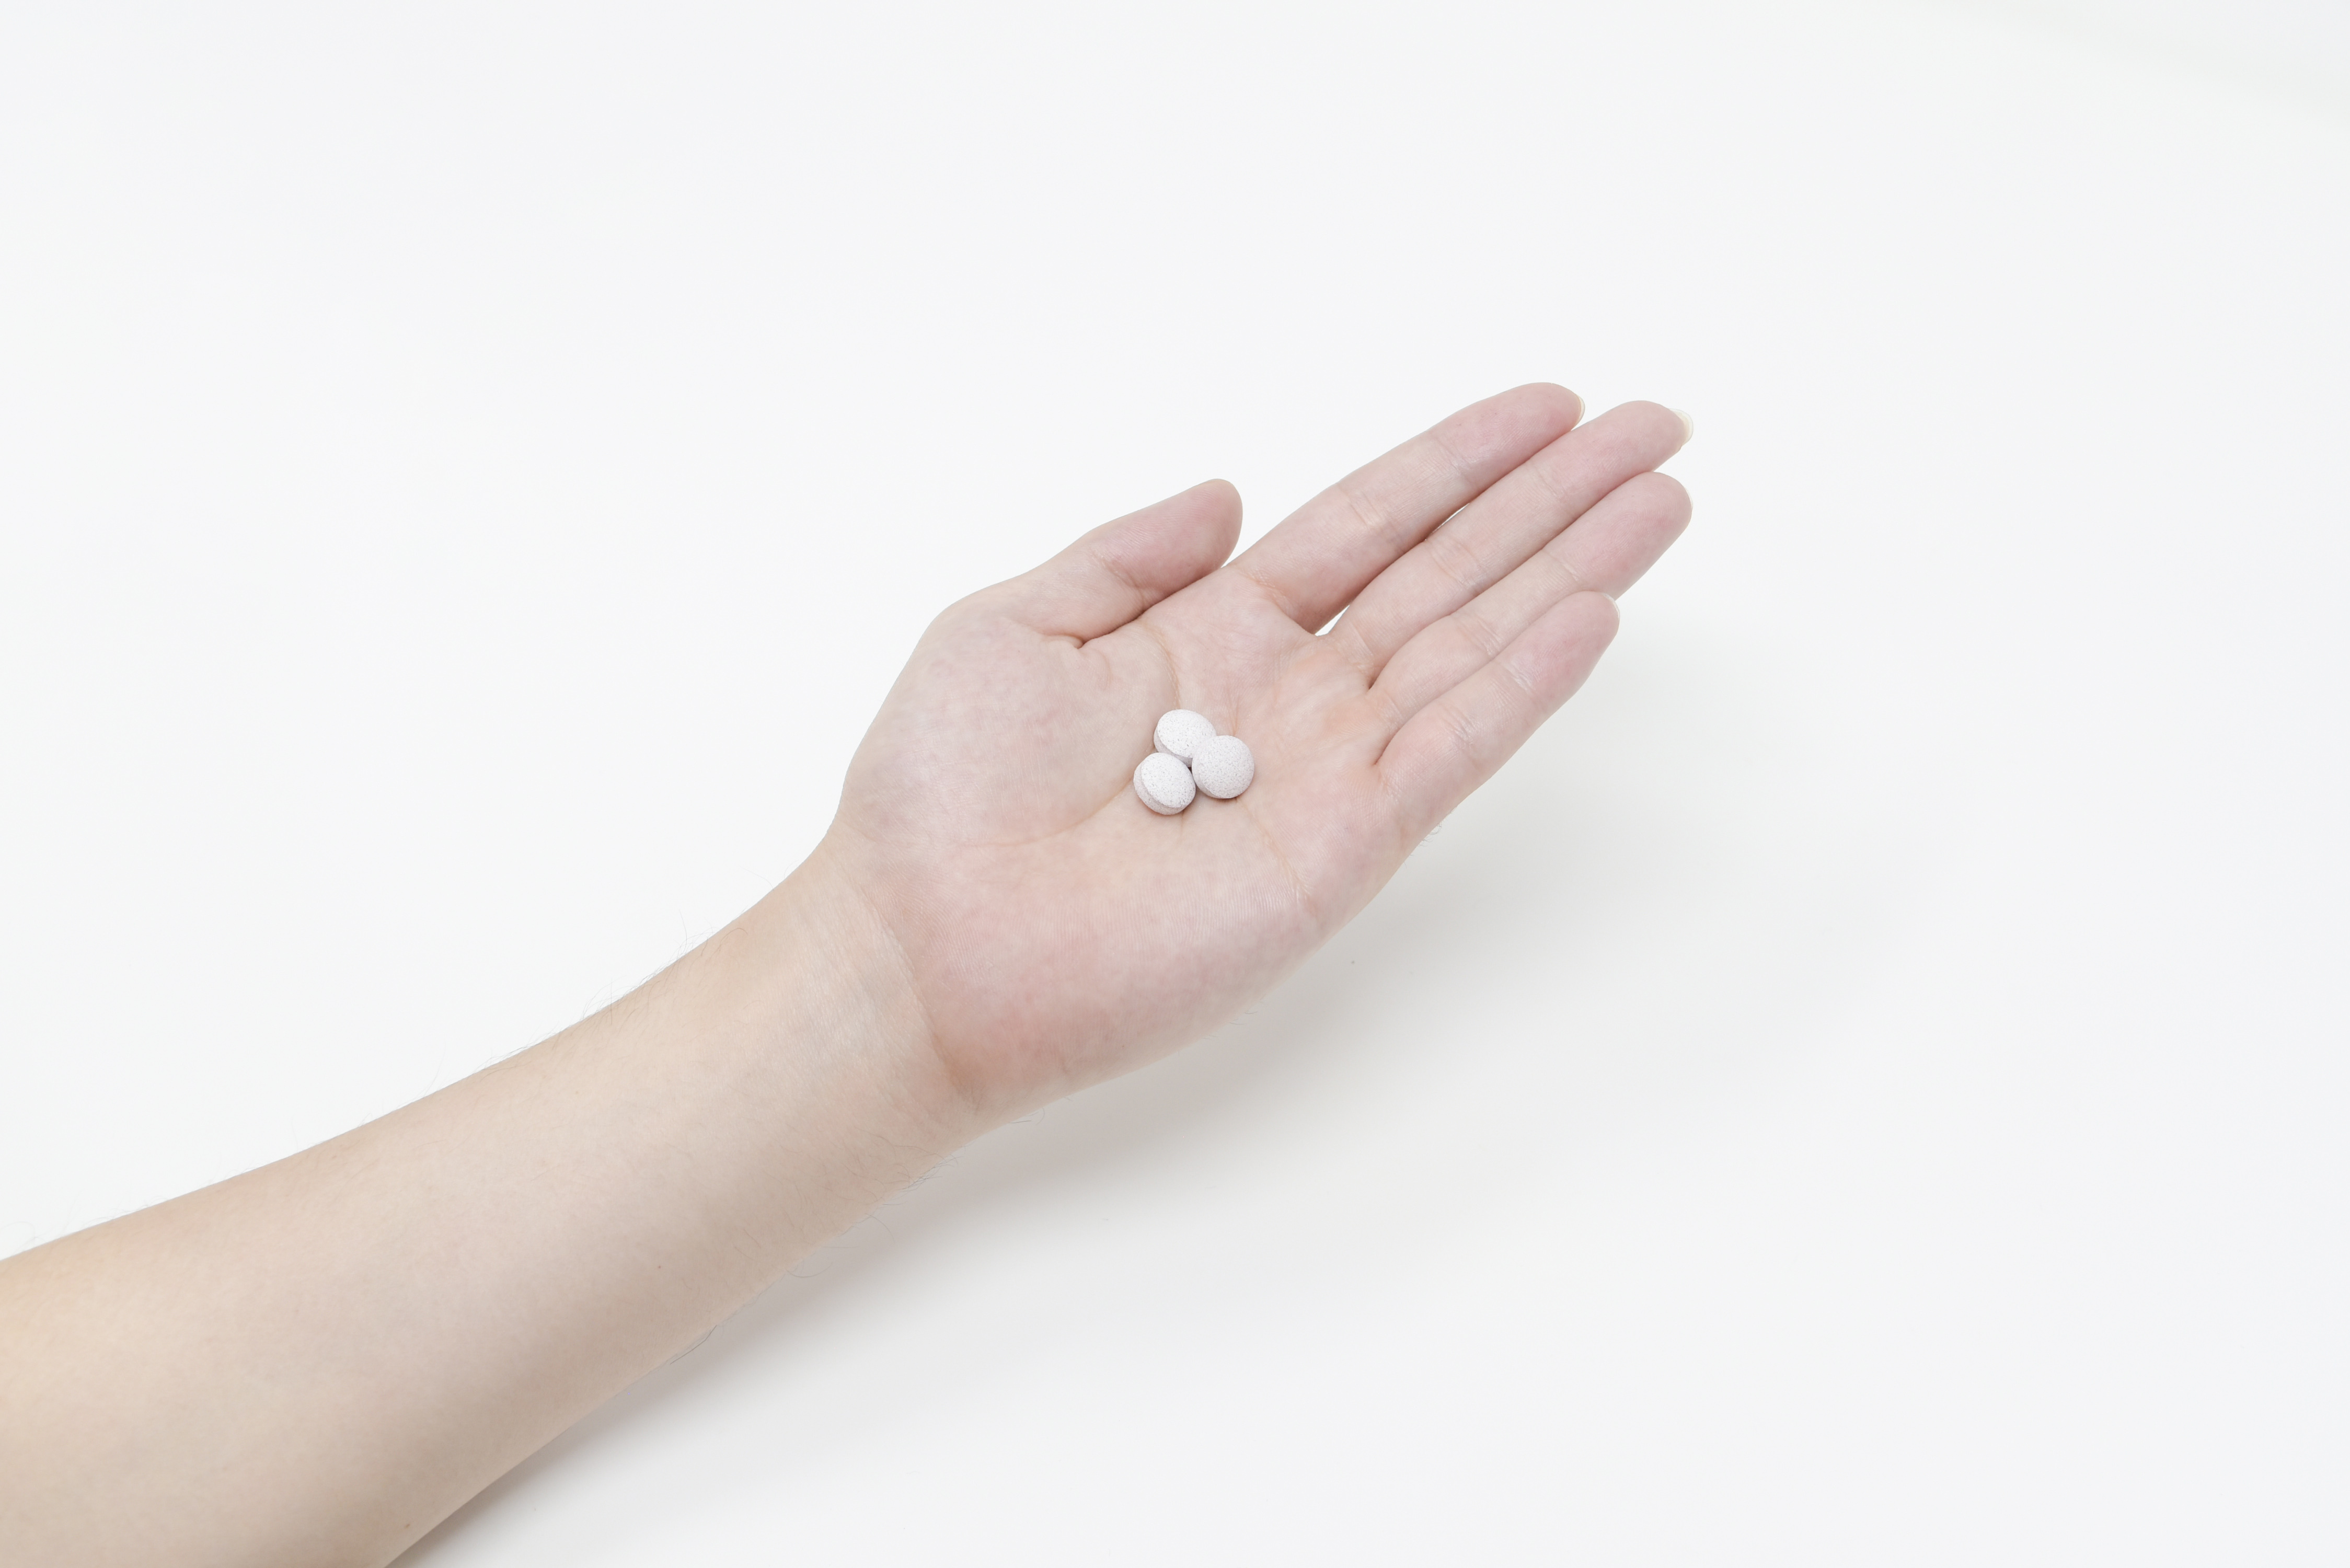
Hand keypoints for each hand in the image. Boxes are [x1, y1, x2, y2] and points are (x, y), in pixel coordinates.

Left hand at [813, 386, 1691, 1120]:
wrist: (922, 943)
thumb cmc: (939, 793)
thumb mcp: (1011, 626)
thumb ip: (1127, 555)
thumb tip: (1228, 494)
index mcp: (1212, 634)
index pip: (1367, 527)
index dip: (1457, 464)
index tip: (1547, 409)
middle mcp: (1287, 697)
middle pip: (1449, 574)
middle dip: (1553, 501)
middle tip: (1655, 430)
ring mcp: (1323, 774)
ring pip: (1475, 648)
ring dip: (1573, 572)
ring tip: (1661, 500)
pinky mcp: (1339, 851)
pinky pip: (1449, 750)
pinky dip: (1524, 684)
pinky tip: (1592, 613)